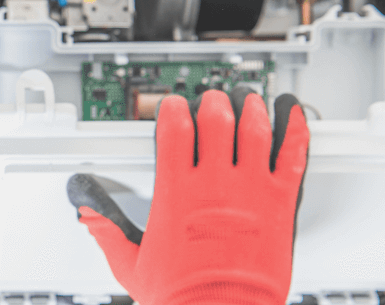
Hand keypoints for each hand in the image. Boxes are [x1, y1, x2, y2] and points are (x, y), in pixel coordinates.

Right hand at [67, 88, 309, 304]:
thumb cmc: (181, 296)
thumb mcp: (131, 264)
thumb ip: (108, 232)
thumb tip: (89, 216)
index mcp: (177, 192)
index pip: (174, 129)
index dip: (172, 109)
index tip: (173, 107)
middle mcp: (214, 184)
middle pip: (216, 119)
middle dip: (213, 103)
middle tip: (213, 101)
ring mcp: (250, 190)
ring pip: (254, 129)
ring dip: (252, 108)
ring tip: (249, 100)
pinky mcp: (280, 203)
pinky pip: (292, 156)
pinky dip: (295, 131)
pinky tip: (294, 115)